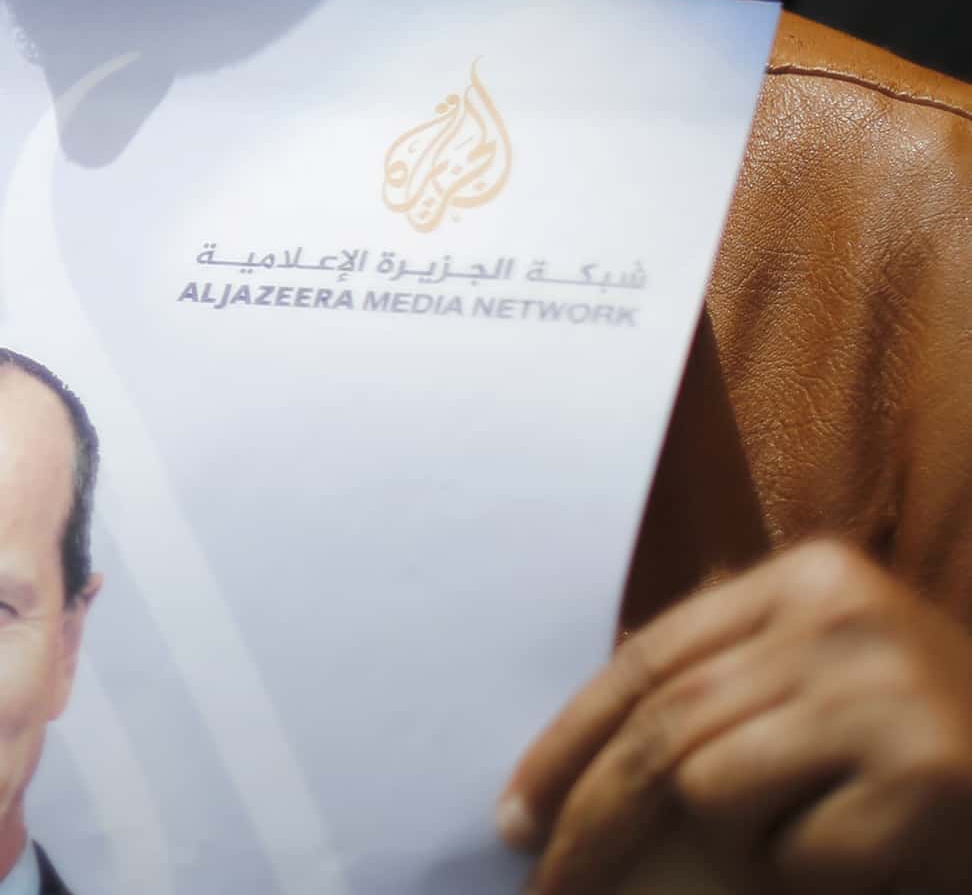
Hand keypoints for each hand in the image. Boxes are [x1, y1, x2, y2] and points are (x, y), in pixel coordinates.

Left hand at [504, 540, 971, 889]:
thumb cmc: (937, 741)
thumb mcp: (831, 684)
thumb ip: (732, 689)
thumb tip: (574, 776)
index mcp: (809, 580)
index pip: (647, 660)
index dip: (567, 741)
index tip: (515, 811)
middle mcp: (842, 619)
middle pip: (662, 729)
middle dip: (592, 822)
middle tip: (546, 886)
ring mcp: (887, 694)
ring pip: (714, 792)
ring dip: (749, 847)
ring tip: (823, 842)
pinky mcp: (925, 778)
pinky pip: (800, 858)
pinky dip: (819, 879)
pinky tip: (884, 862)